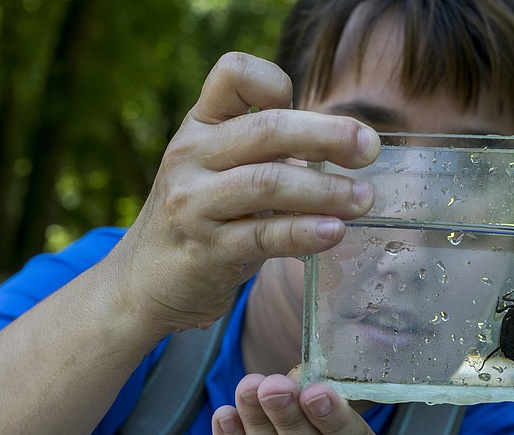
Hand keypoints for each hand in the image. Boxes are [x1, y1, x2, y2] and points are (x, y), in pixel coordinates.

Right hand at [110, 52, 378, 334]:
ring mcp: (194, 204)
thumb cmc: (202, 218)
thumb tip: (343, 142)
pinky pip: (264, 236)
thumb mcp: (220, 169)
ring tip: (364, 199)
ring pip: (269, 183)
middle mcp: (191, 156)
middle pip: (267, 129)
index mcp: (199, 125)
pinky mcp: (207, 250)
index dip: (279, 82)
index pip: (234, 73)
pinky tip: (335, 232)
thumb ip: (266, 150)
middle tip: (369, 148)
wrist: (144, 281)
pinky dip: (305, 233)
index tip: (321, 114)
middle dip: (328, 135)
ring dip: (326, 191)